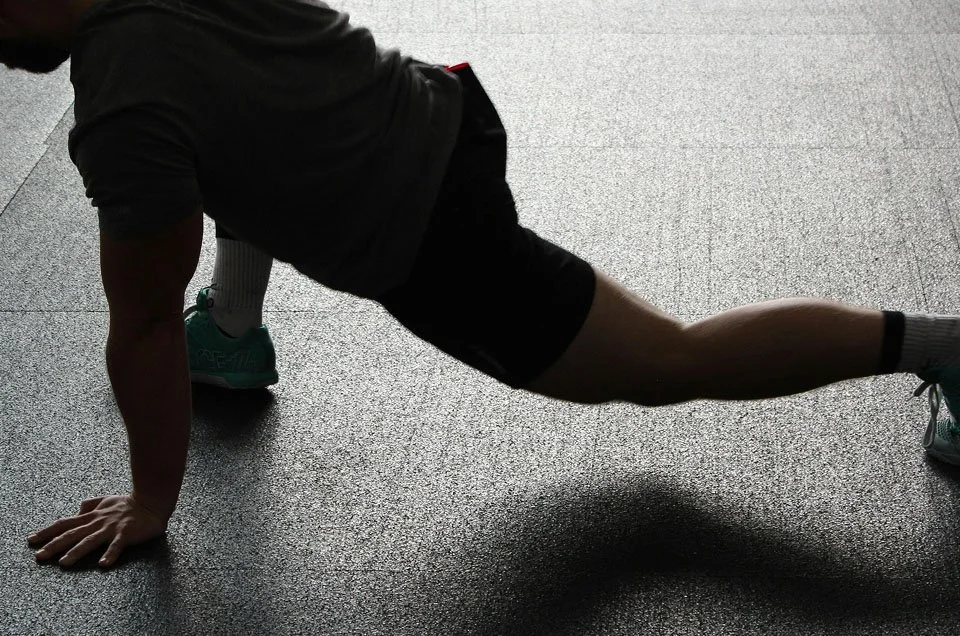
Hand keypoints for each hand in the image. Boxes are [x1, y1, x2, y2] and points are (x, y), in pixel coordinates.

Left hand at [27, 495, 167, 567]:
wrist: (152, 501)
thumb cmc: (129, 503)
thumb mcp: (106, 499)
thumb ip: (90, 504)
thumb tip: (77, 509)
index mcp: (92, 516)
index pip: (65, 524)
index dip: (47, 532)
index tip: (31, 540)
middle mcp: (98, 522)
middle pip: (72, 534)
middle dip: (54, 545)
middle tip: (39, 556)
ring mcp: (111, 528)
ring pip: (90, 541)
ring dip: (77, 551)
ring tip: (64, 562)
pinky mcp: (126, 534)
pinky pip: (117, 545)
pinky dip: (110, 554)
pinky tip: (103, 564)